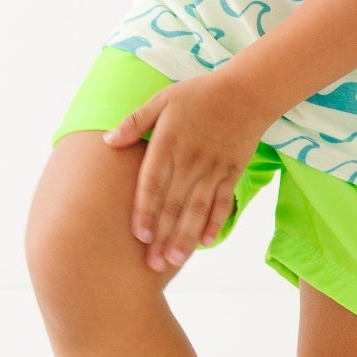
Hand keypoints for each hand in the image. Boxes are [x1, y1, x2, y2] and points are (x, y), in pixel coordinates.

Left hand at [103, 71, 267, 271]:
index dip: (146, 211)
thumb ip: (135, 122)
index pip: (153, 184)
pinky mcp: (232, 172)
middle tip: (152, 264)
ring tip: (175, 260)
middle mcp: (190, 160)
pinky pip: (222, 202)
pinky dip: (214, 222)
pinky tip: (205, 242)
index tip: (139, 236)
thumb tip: (108, 141)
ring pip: (197, 208)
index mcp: (169, 143)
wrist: (247, 91)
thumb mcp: (163, 100)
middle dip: (163, 235)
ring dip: (186, 235)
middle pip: (174, 203)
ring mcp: (213, 168)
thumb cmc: (200, 94)